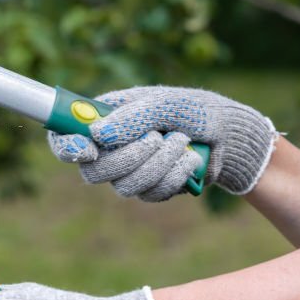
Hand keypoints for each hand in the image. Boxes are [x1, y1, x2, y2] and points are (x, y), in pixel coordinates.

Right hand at [48, 86, 276, 198]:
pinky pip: (150, 195)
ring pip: (123, 187)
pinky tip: (189, 160)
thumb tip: (98, 133)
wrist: (233, 138)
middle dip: (127, 158)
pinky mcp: (151, 188)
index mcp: (105, 116)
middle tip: (156, 140)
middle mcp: (111, 145)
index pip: (66, 134)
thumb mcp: (167, 104)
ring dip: (157, 165)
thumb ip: (133, 116)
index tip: (87, 150)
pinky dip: (172, 177)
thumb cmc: (197, 111)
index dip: (67, 146)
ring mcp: (130, 170)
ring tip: (182, 144)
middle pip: (92, 170)